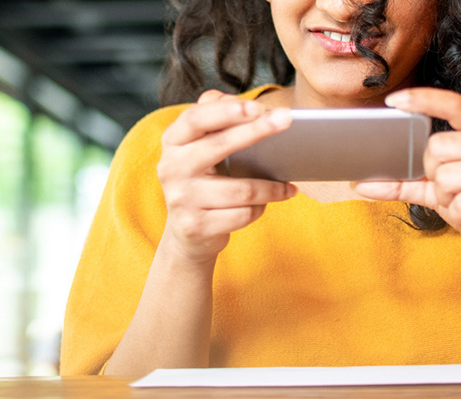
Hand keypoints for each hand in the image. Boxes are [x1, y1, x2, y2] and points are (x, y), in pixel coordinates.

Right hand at [158, 90, 296, 263]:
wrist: (187, 232)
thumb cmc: (203, 179)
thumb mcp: (200, 147)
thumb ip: (215, 118)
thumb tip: (240, 103)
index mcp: (173, 142)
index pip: (196, 119)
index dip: (226, 111)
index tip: (257, 106)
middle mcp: (171, 168)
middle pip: (220, 145)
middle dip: (257, 130)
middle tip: (287, 120)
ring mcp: (181, 199)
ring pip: (241, 189)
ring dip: (271, 187)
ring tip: (289, 185)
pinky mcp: (196, 226)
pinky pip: (242, 214)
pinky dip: (261, 208)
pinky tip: (269, 204)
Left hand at [353, 88, 460, 275]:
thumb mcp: (440, 193)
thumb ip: (405, 184)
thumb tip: (361, 184)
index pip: (454, 105)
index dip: (424, 100)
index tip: (394, 101)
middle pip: (436, 148)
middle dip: (434, 177)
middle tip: (454, 191)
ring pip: (445, 178)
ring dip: (447, 200)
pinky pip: (460, 204)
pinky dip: (460, 216)